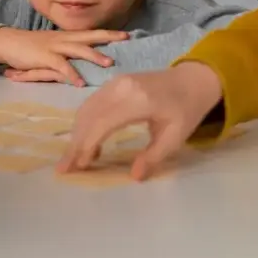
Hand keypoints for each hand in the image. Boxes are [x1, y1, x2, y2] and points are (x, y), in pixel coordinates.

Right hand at [0, 27, 129, 86]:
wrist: (9, 43)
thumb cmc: (31, 47)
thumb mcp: (53, 46)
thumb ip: (68, 51)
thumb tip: (84, 57)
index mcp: (66, 36)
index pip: (91, 33)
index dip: (108, 33)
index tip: (127, 34)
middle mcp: (63, 39)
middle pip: (90, 36)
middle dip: (109, 36)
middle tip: (126, 38)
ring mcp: (54, 47)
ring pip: (78, 50)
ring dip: (94, 56)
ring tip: (109, 63)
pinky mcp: (44, 58)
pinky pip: (61, 66)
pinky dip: (71, 74)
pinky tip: (80, 83)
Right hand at [57, 61, 223, 180]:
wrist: (192, 80)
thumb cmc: (185, 110)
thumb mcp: (175, 137)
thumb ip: (153, 156)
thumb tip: (134, 177)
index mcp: (137, 100)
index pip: (102, 123)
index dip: (87, 145)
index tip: (79, 167)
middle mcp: (121, 87)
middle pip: (89, 116)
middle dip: (75, 143)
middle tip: (65, 168)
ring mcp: (116, 82)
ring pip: (87, 109)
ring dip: (78, 134)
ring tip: (77, 160)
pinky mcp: (114, 83)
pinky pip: (93, 103)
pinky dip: (86, 124)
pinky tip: (91, 144)